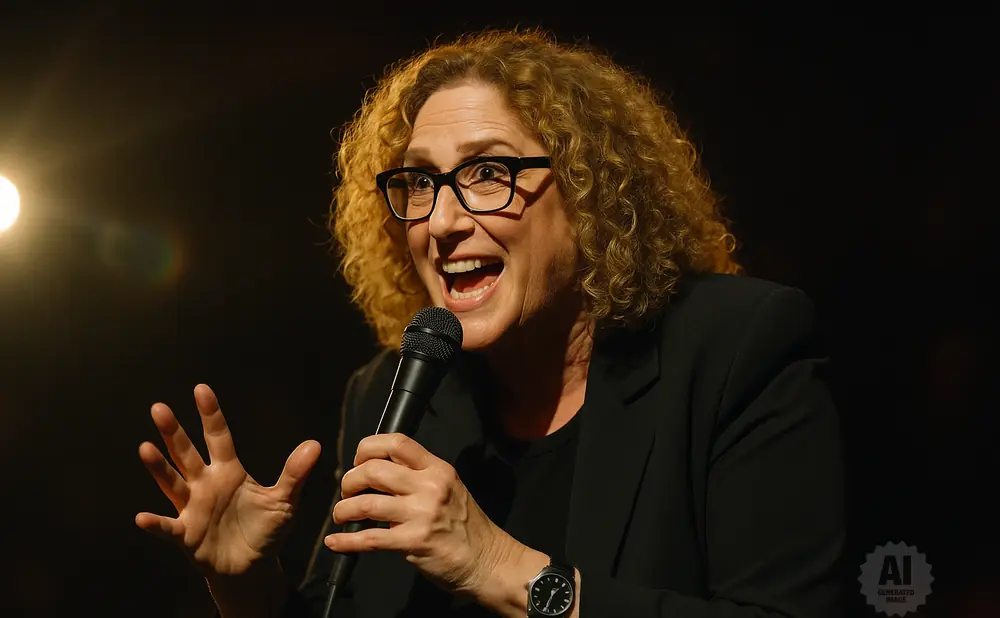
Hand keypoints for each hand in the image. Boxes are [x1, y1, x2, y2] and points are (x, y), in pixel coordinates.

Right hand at [135, 384, 320, 577]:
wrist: (253, 568)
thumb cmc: (266, 530)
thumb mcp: (285, 501)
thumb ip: (295, 473)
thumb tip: (314, 444)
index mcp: (230, 472)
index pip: (219, 437)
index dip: (211, 414)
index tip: (201, 389)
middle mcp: (206, 485)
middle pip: (187, 454)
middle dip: (173, 432)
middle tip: (159, 408)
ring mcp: (193, 509)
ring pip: (172, 483)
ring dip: (159, 467)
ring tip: (145, 448)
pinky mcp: (187, 535)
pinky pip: (169, 527)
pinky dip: (156, 524)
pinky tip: (142, 518)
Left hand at [324, 433, 520, 599]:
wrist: (487, 560)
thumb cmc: (466, 525)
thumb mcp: (450, 487)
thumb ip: (419, 476)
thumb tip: (377, 470)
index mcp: (437, 469)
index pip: (396, 442)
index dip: (368, 447)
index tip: (358, 461)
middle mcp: (429, 486)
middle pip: (373, 470)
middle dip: (350, 480)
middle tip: (347, 492)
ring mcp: (421, 514)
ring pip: (365, 503)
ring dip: (344, 510)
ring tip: (342, 516)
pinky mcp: (412, 542)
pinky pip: (369, 539)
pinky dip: (346, 541)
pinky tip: (335, 542)